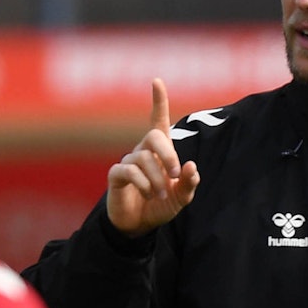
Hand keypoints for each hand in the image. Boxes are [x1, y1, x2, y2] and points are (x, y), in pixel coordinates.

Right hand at [106, 78, 200, 236]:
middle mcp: (143, 151)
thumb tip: (190, 165)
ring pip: (143, 158)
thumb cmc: (161, 205)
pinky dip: (143, 183)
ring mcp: (128, 162)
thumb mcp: (182, 197)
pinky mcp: (116, 175)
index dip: (158, 102)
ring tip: (161, 195)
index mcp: (161, 152)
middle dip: (168, 153)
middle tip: (174, 173)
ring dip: (157, 179)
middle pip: (153, 136)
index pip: (158, 121)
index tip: (156, 81)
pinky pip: (128, 171)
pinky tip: (149, 194)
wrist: (140, 226)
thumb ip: (189, 182)